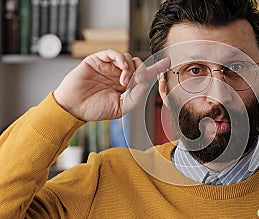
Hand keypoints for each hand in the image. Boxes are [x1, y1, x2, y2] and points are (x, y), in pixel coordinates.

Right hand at [53, 50, 169, 120]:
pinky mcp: (97, 60)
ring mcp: (108, 67)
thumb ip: (135, 97)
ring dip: (130, 67)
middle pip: (137, 64)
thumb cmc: (95, 109)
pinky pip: (113, 53)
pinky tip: (122, 68)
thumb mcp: (121, 108)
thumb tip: (145, 82)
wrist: (73, 108)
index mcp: (124, 85)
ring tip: (124, 81)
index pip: (142, 74)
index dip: (155, 68)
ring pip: (127, 57)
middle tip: (136, 81)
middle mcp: (117, 74)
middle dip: (141, 70)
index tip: (168, 62)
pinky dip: (120, 58)